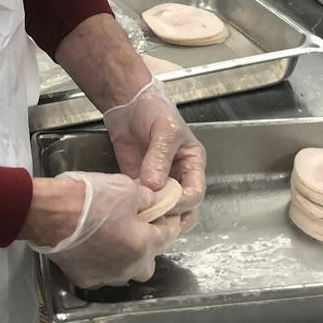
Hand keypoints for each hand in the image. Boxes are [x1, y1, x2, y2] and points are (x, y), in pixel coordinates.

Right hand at [28, 171, 180, 288]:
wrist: (50, 213)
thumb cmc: (90, 198)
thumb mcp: (127, 188)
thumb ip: (147, 199)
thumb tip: (155, 203)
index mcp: (142, 246)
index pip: (167, 236)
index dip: (167, 221)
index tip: (164, 213)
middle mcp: (127, 268)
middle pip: (148, 262)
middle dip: (146, 246)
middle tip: (137, 225)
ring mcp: (104, 277)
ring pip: (124, 271)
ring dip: (124, 257)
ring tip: (114, 235)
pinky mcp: (84, 279)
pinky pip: (101, 273)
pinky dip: (102, 261)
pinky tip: (95, 245)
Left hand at [102, 79, 206, 230]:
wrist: (127, 103)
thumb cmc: (154, 109)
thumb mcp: (164, 129)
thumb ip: (160, 157)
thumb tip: (154, 184)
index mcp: (192, 163)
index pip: (195, 192)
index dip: (183, 202)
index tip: (167, 203)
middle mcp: (178, 176)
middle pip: (183, 208)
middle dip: (171, 216)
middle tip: (155, 218)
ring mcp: (159, 181)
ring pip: (163, 209)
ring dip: (154, 215)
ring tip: (142, 217)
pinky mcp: (140, 182)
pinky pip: (143, 201)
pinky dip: (138, 208)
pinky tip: (129, 208)